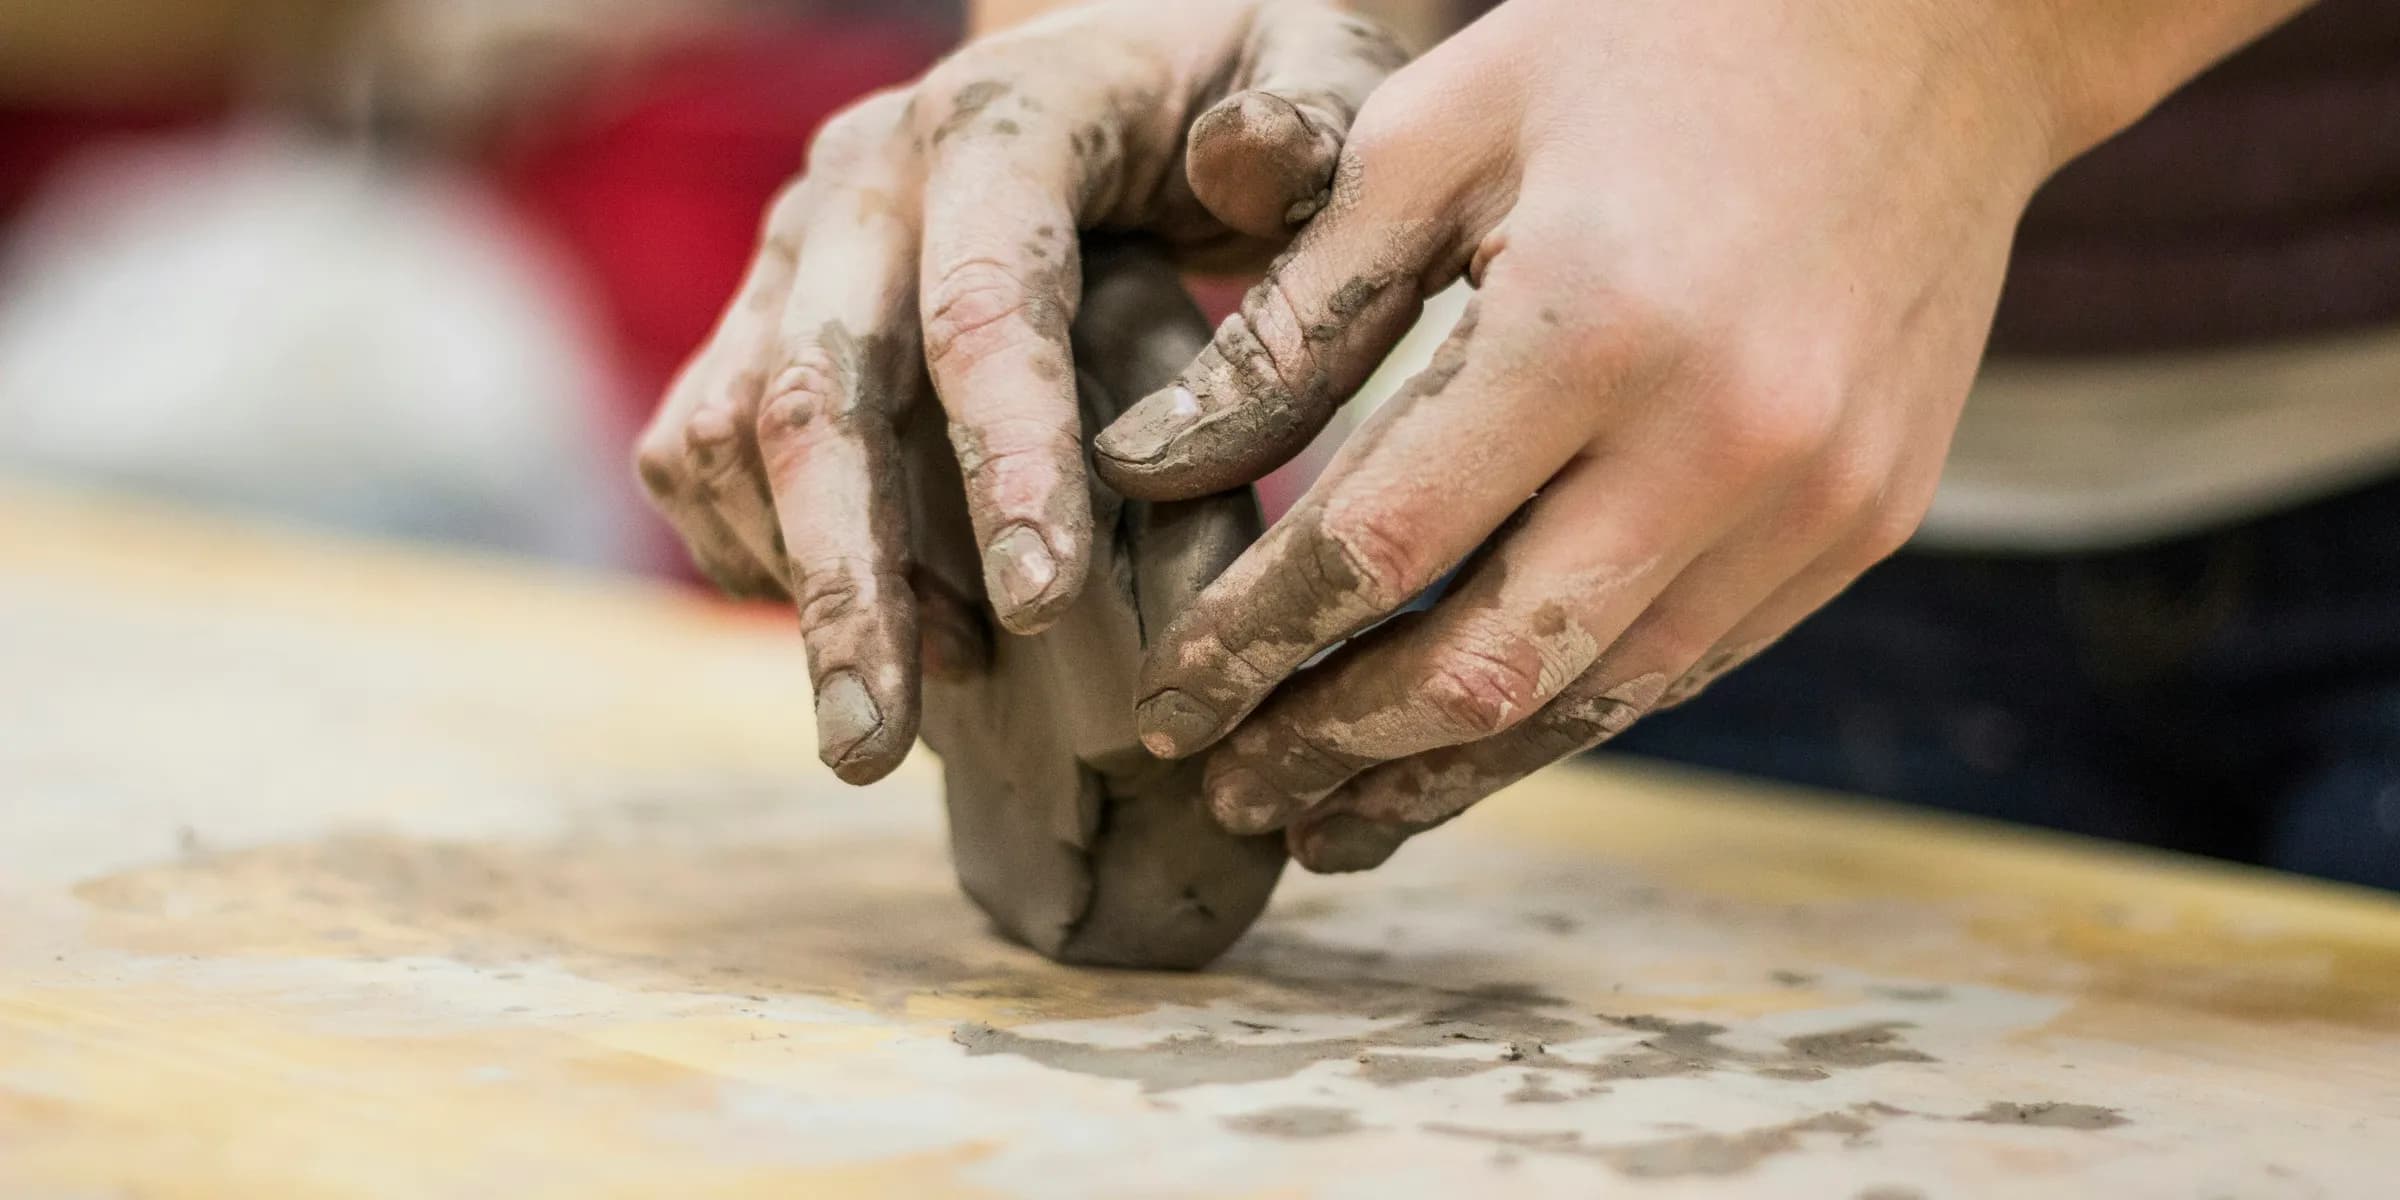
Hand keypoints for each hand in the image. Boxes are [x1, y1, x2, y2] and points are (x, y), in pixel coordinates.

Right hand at [632, 1, 1404, 783]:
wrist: (1130, 61)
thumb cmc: (1248, 86)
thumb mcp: (1319, 65)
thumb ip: (1309, 121)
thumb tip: (1246, 163)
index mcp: (1005, 119)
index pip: (985, 299)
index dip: (1008, 458)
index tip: (1044, 610)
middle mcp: (867, 178)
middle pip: (815, 390)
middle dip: (847, 580)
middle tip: (873, 748)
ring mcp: (796, 248)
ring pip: (732, 431)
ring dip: (802, 585)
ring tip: (891, 723)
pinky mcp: (759, 312)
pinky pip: (702, 448)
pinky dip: (758, 555)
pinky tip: (865, 635)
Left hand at [1097, 0, 2088, 869]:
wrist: (1929, 28)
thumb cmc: (1648, 48)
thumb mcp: (1440, 131)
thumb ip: (1296, 315)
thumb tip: (1147, 464)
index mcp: (1590, 324)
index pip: (1377, 547)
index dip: (1250, 645)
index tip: (1163, 705)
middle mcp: (1722, 440)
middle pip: (1484, 667)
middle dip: (1334, 750)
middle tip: (1229, 791)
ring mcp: (1815, 499)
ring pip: (1595, 701)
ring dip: (1448, 774)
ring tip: (1332, 818)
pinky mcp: (1867, 522)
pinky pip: (1690, 662)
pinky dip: (1566, 711)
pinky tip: (1474, 734)